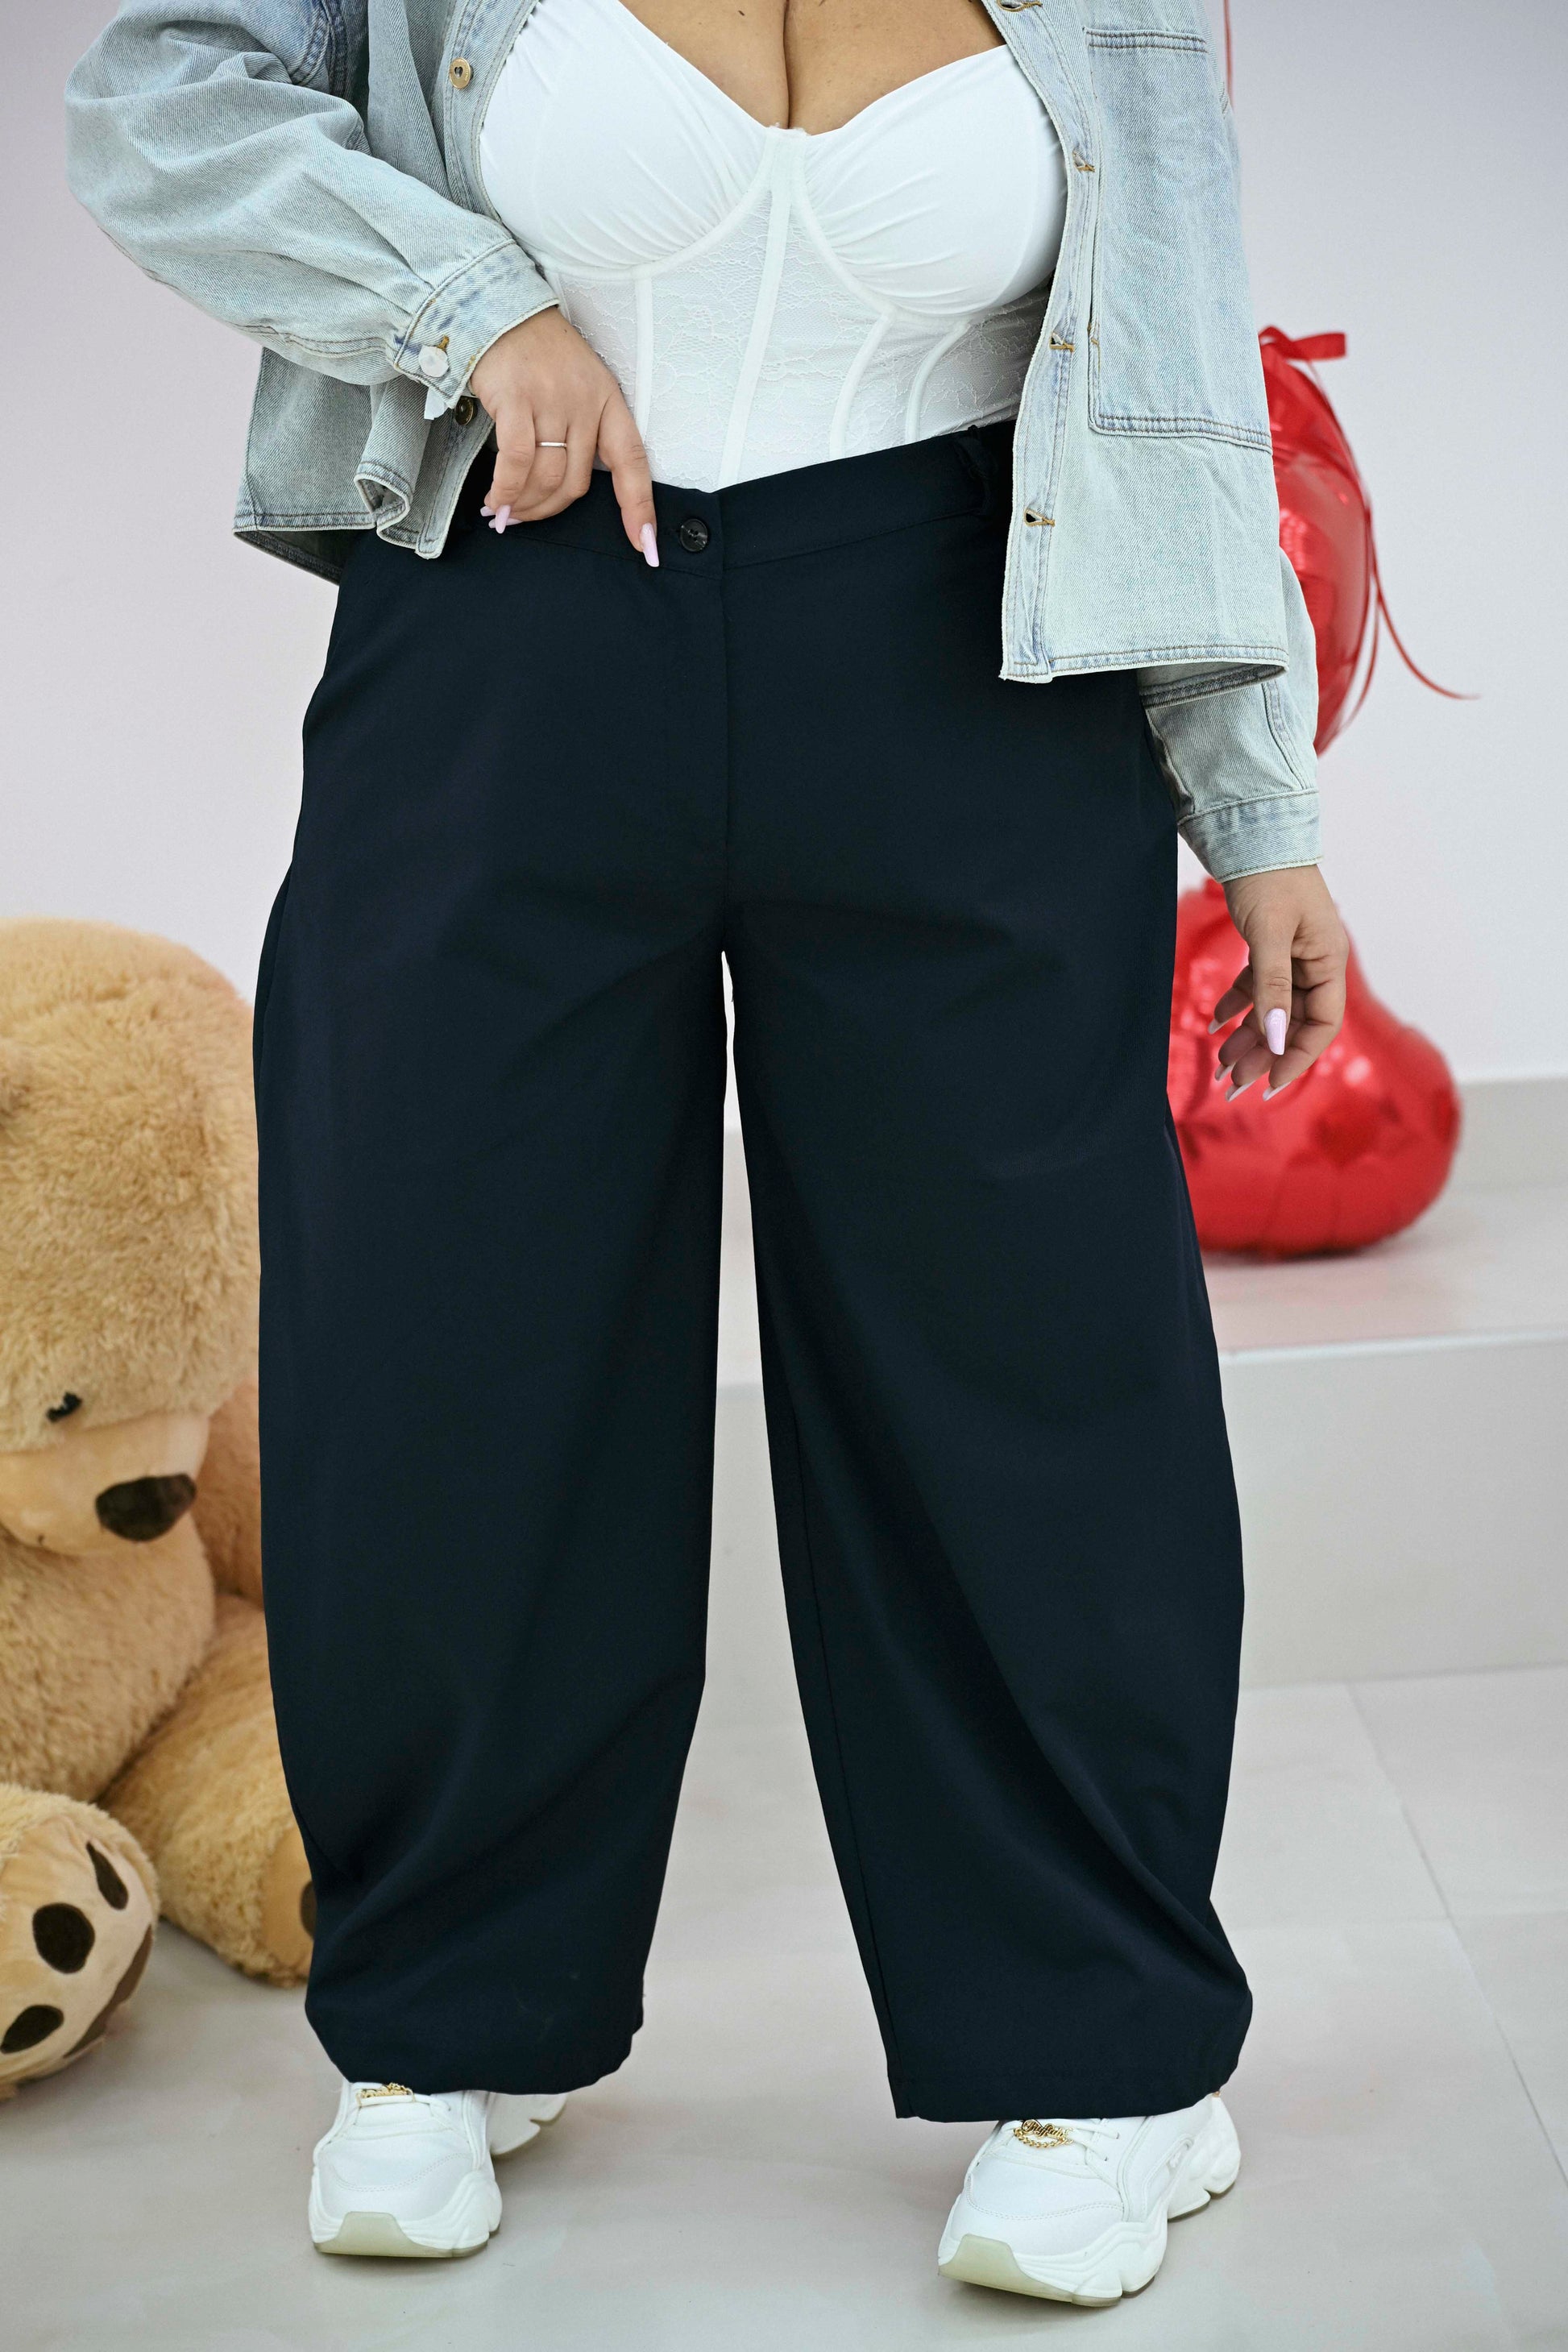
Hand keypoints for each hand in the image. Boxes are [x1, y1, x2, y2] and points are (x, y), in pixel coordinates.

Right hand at [468, 308, 657, 563]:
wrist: (503, 311)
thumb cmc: (541, 357)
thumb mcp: (580, 387)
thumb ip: (583, 431)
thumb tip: (562, 488)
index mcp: (609, 402)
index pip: (632, 462)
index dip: (639, 508)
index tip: (646, 547)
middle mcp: (586, 403)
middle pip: (577, 482)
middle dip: (550, 511)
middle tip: (526, 519)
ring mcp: (552, 401)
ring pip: (547, 478)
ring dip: (525, 506)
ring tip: (506, 513)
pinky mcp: (517, 400)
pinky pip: (517, 462)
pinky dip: (506, 490)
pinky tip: (496, 501)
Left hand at [1211, 864, 1348, 1100]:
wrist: (1250, 832)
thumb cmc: (1268, 877)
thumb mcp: (1269, 935)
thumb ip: (1272, 988)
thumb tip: (1276, 1038)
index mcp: (1329, 960)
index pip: (1322, 1024)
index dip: (1297, 1057)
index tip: (1269, 1084)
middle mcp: (1316, 961)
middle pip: (1294, 1022)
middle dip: (1265, 1054)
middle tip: (1233, 1084)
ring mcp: (1293, 954)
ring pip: (1273, 1008)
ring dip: (1249, 1036)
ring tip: (1220, 1064)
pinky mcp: (1269, 944)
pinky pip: (1257, 986)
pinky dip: (1237, 1005)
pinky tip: (1214, 1023)